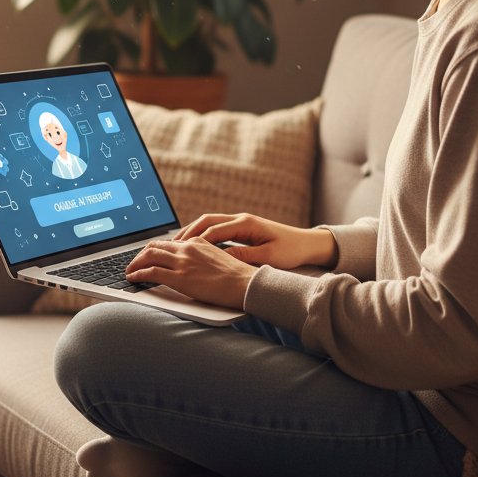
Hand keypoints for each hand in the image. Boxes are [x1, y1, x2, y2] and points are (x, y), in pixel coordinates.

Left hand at [124, 238, 255, 308]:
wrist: (245, 284)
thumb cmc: (236, 277)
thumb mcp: (218, 259)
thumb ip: (202, 258)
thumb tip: (192, 267)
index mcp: (197, 242)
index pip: (169, 242)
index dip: (155, 249)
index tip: (148, 256)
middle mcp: (188, 248)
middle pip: (155, 246)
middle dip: (141, 255)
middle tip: (134, 263)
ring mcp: (183, 262)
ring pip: (149, 256)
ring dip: (135, 263)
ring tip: (129, 271)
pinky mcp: (179, 278)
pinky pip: (151, 272)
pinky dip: (138, 274)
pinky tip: (133, 278)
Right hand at [174, 213, 338, 270]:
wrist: (308, 243)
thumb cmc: (291, 250)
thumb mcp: (268, 256)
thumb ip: (243, 256)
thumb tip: (220, 258)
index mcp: (246, 224)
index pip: (214, 231)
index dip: (196, 242)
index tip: (181, 252)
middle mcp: (241, 219)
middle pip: (206, 221)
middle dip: (187, 233)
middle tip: (169, 246)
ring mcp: (241, 222)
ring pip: (209, 223)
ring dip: (192, 232)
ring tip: (175, 245)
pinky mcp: (242, 228)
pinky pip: (216, 228)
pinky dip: (202, 235)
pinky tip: (194, 246)